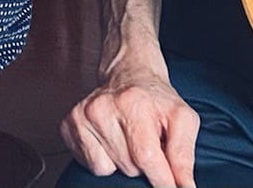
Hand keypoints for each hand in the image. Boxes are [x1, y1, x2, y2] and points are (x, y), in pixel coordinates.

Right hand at [60, 68, 198, 187]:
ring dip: (123, 162)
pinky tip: (110, 141)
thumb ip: (184, 154)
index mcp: (134, 102)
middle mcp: (103, 107)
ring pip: (108, 170)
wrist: (128, 74)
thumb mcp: (182, 119)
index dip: (162, 180)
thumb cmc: (155, 100)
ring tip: (127, 139)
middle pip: (129, 166)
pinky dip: (104, 160)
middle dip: (143, 165)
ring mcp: (82, 115)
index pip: (147, 156)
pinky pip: (91, 166)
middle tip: (146, 142)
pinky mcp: (68, 124)